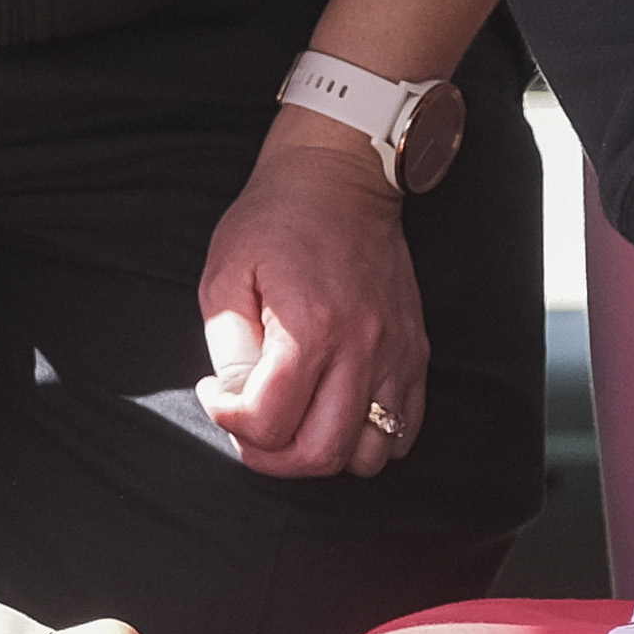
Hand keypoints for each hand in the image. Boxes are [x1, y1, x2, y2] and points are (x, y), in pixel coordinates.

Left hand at [196, 107, 430, 479]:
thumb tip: (237, 401)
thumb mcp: (225, 274)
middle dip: (273, 457)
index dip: (229, 422)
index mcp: (309, 329)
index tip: (218, 395)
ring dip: (326, 452)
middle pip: (321, 454)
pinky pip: (405, 429)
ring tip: (299, 420)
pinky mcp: (415, 352)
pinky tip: (339, 411)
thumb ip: (228, 347)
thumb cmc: (276, 218)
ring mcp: (396, 353)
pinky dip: (372, 439)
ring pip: (371, 454)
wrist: (341, 175)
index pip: (268, 424)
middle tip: (251, 428)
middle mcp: (361, 348)